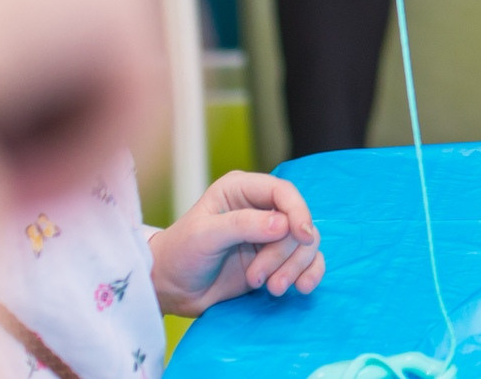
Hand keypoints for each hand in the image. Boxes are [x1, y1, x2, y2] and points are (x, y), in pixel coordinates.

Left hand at [150, 171, 324, 314]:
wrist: (171, 290)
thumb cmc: (180, 254)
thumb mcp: (204, 235)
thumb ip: (242, 225)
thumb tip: (284, 224)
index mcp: (242, 190)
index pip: (283, 192)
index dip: (298, 212)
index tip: (302, 237)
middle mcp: (261, 209)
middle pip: (297, 223)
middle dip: (284, 254)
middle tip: (258, 279)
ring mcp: (270, 236)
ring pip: (305, 244)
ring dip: (293, 268)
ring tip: (271, 289)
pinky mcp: (275, 260)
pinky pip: (306, 262)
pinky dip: (309, 274)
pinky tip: (302, 287)